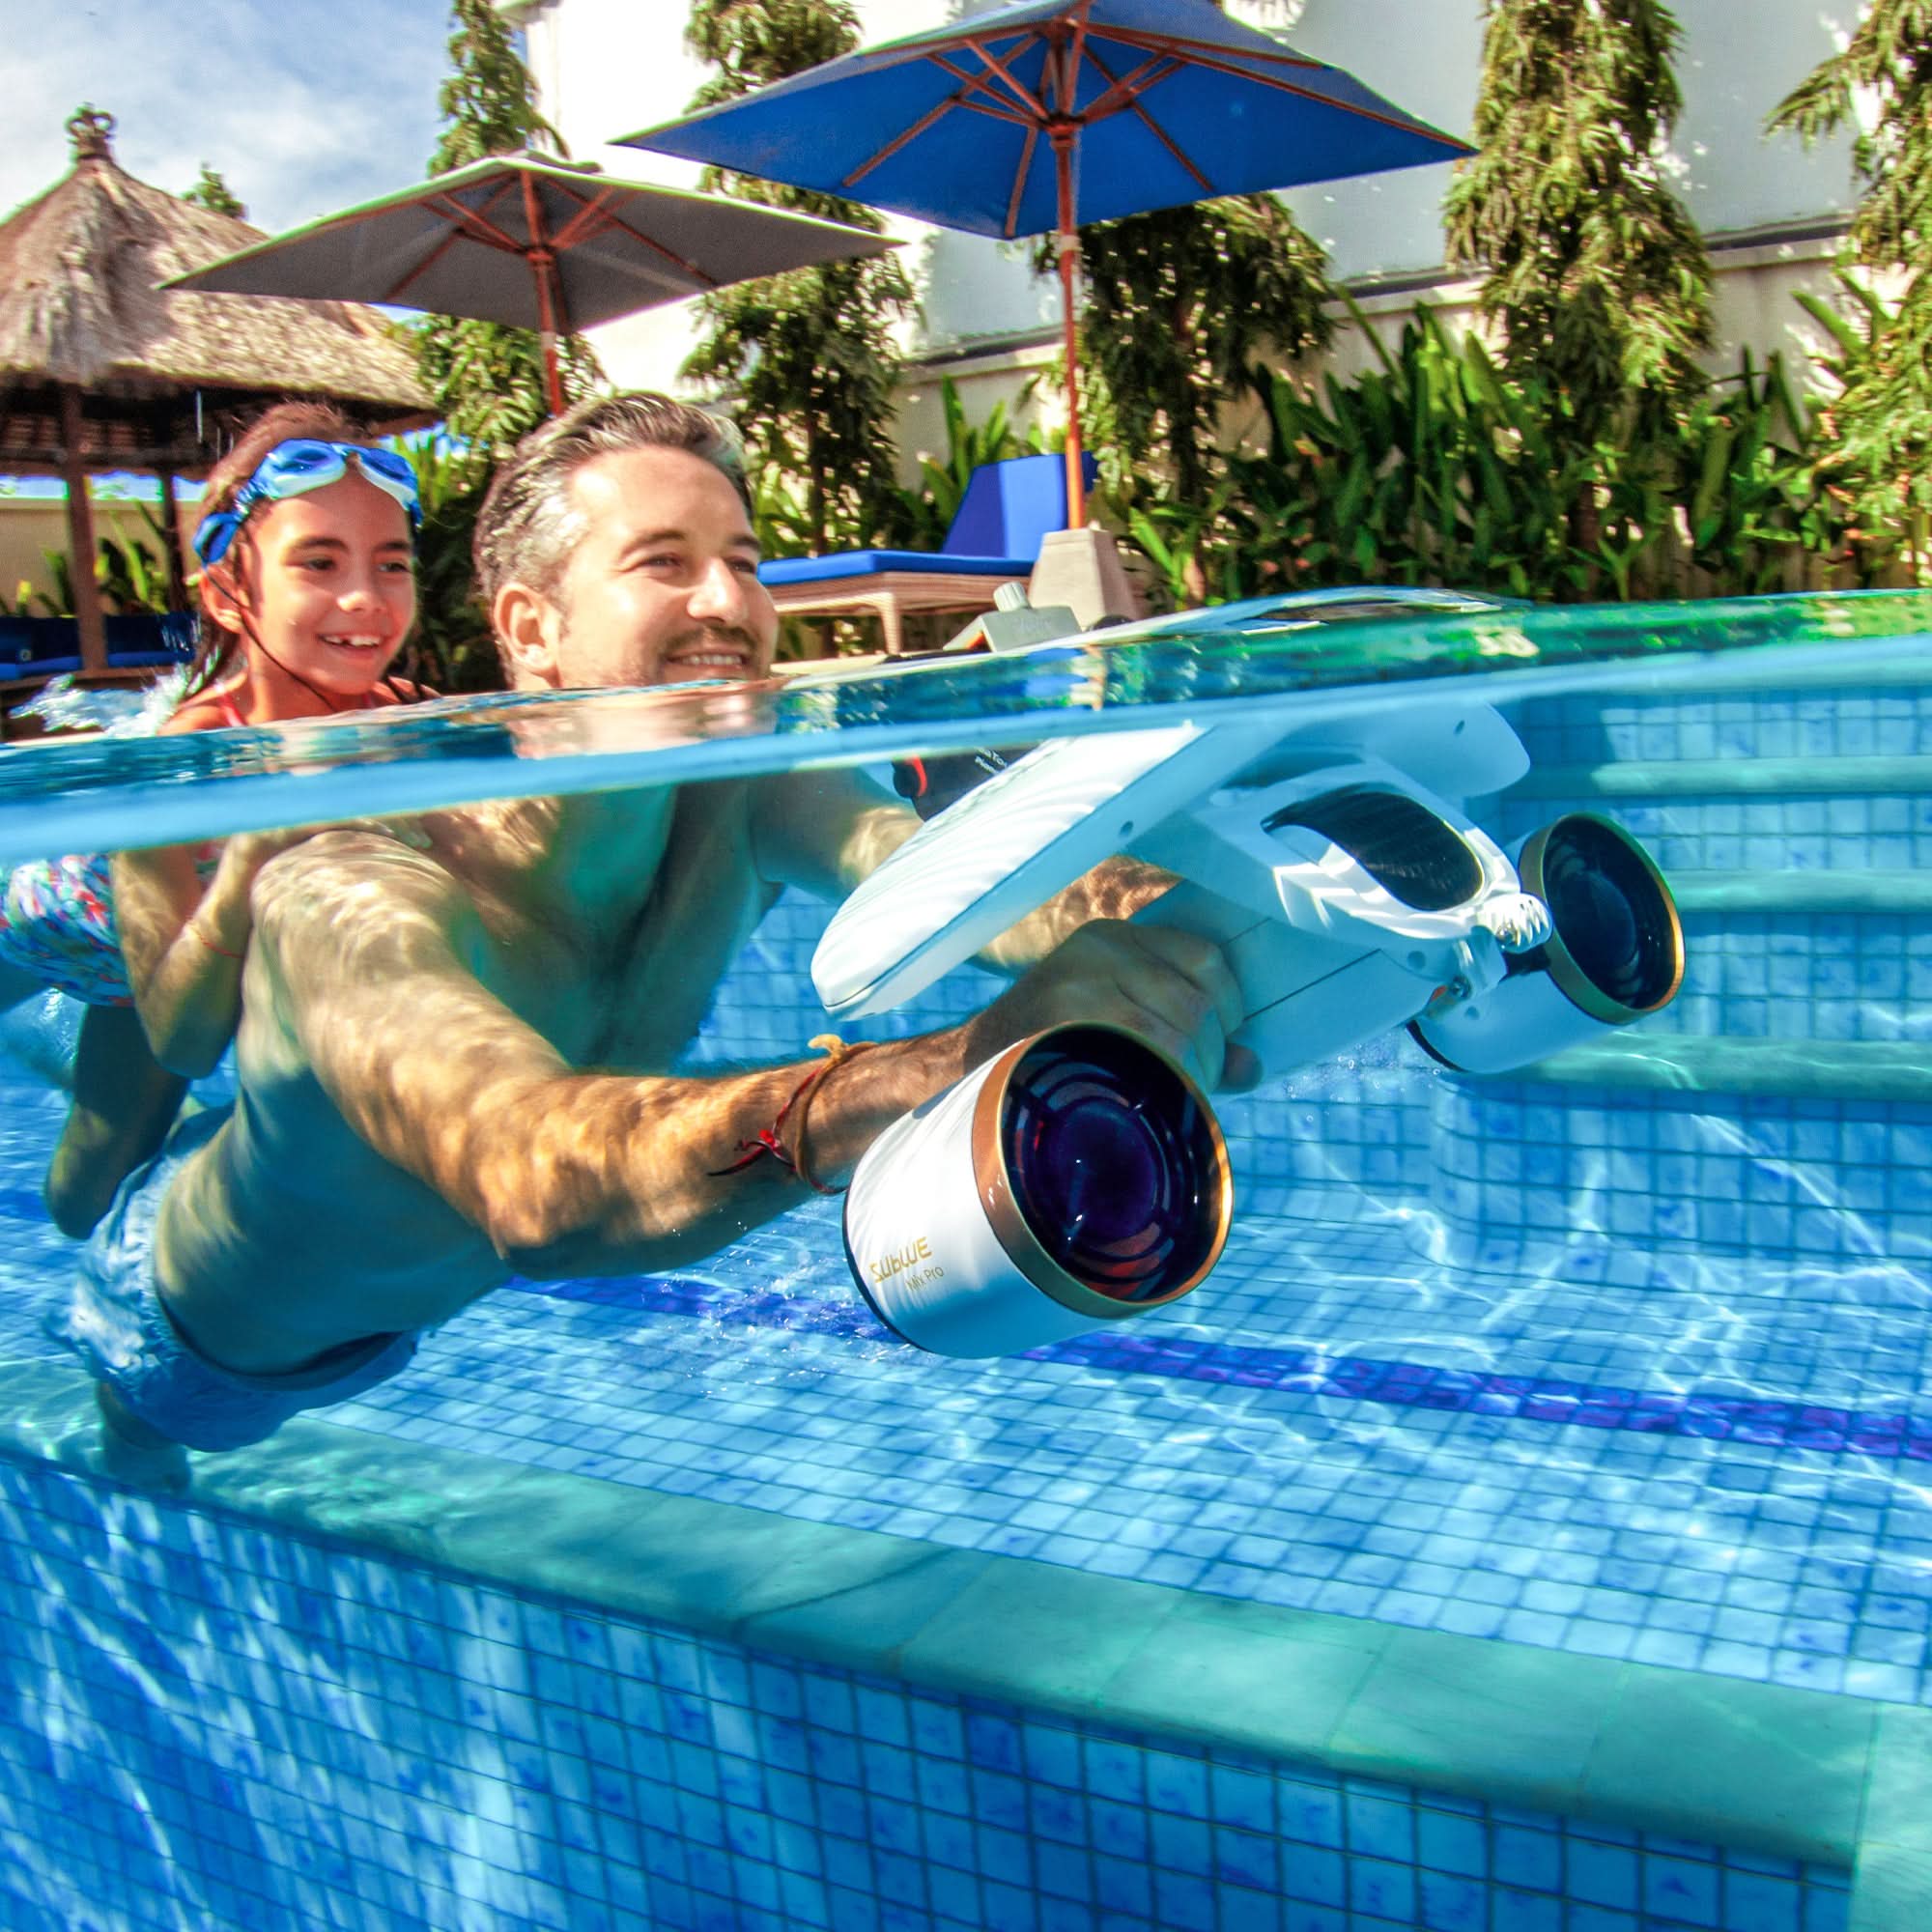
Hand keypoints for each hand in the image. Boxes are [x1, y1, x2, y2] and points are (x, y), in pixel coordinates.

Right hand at [964, 919, 1260, 1092]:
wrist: (962, 1073)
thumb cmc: (1049, 1052)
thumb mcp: (1110, 1019)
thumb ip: (1181, 1030)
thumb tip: (1251, 1066)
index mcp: (1113, 938)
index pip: (1205, 956)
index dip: (1229, 1006)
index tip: (1221, 1042)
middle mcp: (1100, 949)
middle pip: (1198, 999)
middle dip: (1211, 1053)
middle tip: (1194, 1087)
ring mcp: (1081, 982)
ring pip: (1180, 1030)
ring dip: (1192, 1073)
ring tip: (1169, 1095)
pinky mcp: (1068, 1019)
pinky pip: (1149, 1054)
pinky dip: (1165, 1082)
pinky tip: (1149, 1099)